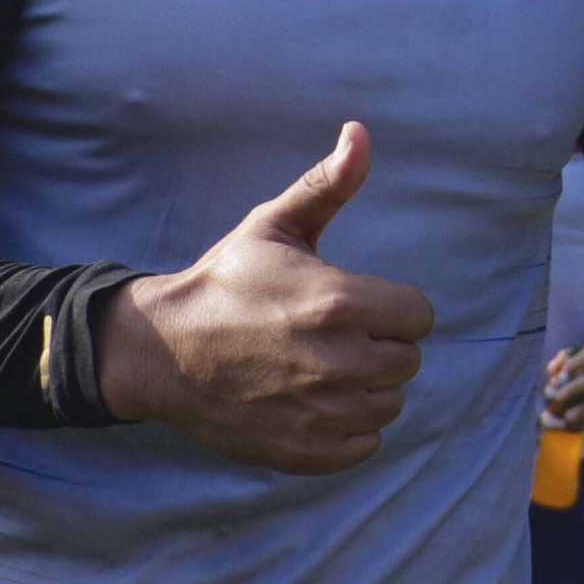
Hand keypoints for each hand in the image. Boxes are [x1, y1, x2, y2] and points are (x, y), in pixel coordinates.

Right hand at [95, 121, 435, 474]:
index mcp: (340, 303)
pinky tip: (315, 402)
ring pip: (389, 403)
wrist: (163, 349)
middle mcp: (339, 362)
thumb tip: (361, 132)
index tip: (357, 304)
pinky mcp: (306, 451)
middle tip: (333, 335)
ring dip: (367, 387)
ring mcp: (323, 413)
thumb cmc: (225, 281)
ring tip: (322, 367)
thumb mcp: (274, 224)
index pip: (420, 315)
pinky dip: (349, 429)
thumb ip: (327, 183)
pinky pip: (365, 445)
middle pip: (407, 360)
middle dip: (379, 344)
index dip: (393, 307)